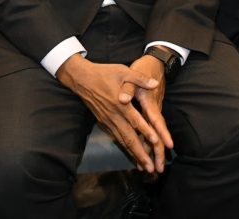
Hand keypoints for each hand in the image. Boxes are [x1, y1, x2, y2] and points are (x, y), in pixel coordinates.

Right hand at [56, 54, 162, 172]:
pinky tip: (131, 154)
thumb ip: (139, 78)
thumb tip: (155, 83)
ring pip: (122, 141)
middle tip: (151, 167)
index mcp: (121, 104)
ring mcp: (108, 121)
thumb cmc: (104, 73)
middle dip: (141, 153)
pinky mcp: (103, 122)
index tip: (156, 142)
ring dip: (133, 154)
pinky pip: (116, 138)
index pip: (136, 121)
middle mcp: (114, 116)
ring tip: (144, 166)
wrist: (82, 79)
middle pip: (129, 138)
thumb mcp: (123, 71)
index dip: (146, 132)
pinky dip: (124, 148)